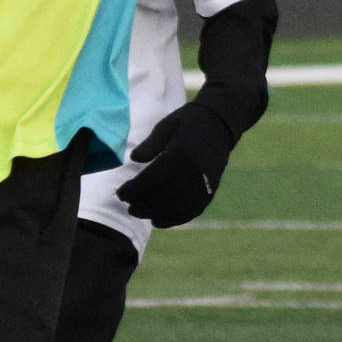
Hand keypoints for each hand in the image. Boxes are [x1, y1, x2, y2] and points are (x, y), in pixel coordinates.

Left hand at [118, 100, 236, 227]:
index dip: (132, 190)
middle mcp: (194, 170)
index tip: (120, 193)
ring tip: (140, 212)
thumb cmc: (188, 122)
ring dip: (154, 213)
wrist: (220, 122)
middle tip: (128, 205)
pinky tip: (159, 219)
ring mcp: (205, 182)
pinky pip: (191, 211)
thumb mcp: (166, 125)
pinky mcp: (211, 189)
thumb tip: (133, 159)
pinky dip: (174, 219)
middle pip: (162, 197)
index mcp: (180, 153)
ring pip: (175, 207)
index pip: (150, 180)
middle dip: (141, 204)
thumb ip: (150, 143)